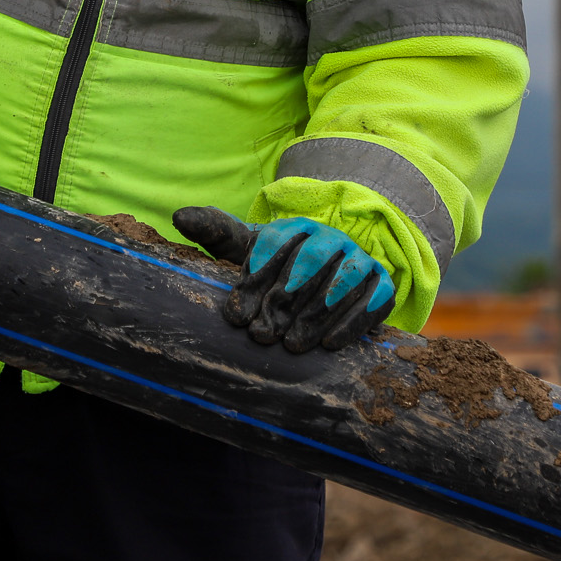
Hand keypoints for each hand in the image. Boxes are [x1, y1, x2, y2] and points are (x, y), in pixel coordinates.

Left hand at [172, 207, 395, 352]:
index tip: (237, 311)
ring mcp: (359, 260)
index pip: (276, 244)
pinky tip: (329, 345)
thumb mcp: (250, 247)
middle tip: (261, 335)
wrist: (340, 270)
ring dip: (315, 314)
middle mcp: (331, 239)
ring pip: (341, 282)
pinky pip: (373, 299)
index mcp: (296, 227)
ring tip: (292, 345)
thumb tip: (178, 215)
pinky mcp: (382, 284)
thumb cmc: (283, 264)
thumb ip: (217, 232)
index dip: (256, 277)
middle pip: (308, 264)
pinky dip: (352, 322)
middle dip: (283, 302)